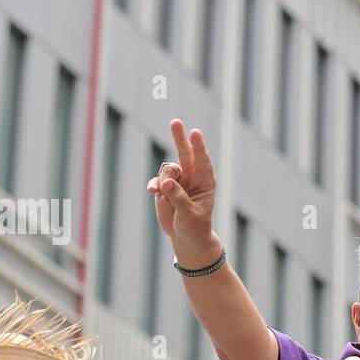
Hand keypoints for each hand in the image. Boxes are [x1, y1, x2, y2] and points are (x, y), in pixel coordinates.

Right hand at [146, 119, 217, 251]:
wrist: (186, 237)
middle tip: (176, 121)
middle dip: (180, 138)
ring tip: (164, 199)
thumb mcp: (189, 215)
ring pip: (167, 170)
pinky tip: (153, 193)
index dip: (199, 147)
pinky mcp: (164, 186)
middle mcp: (192, 177)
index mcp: (206, 182)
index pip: (203, 161)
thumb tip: (166, 182)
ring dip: (163, 182)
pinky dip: (154, 186)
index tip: (195, 132)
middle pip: (185, 153)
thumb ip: (178, 198)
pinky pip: (156, 180)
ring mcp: (178, 180)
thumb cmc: (195, 227)